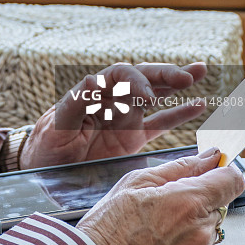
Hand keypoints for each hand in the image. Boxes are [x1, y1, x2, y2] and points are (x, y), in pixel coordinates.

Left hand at [21, 61, 206, 168]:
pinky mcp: (132, 140)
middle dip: (165, 75)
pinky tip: (198, 105)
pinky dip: (179, 114)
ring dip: (176, 83)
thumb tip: (91, 79)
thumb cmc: (45, 147)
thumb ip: (74, 104)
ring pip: (155, 95)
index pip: (119, 75)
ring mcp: (124, 119)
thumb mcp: (55, 126)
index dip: (136, 80)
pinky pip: (160, 124)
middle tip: (188, 75)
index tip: (148, 97)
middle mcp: (112, 101)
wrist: (44, 173)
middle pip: (142, 77)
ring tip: (200, 72)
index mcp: (93, 93)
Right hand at [76, 149, 244, 244]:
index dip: (221, 170)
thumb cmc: (110, 222)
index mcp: (187, 202)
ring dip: (193, 218)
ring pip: (210, 224)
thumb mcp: (138, 181)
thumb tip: (208, 156)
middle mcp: (199, 231)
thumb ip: (181, 167)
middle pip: (219, 201)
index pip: (231, 179)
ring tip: (159, 221)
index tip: (210, 168)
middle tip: (167, 197)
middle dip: (200, 195)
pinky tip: (160, 239)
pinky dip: (187, 239)